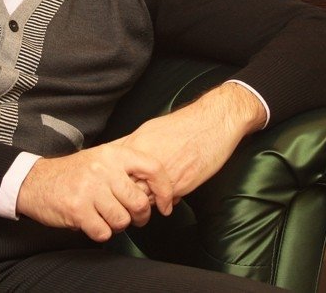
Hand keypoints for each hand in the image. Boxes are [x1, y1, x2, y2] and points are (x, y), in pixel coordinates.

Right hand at [16, 142, 173, 241]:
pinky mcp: (77, 209)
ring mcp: (90, 189)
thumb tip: (157, 189)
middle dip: (140, 216)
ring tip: (108, 217)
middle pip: (139, 201)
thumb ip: (127, 170)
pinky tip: (93, 222)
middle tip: (135, 217)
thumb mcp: (101, 158)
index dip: (165, 190)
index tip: (166, 204)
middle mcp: (103, 169)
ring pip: (122, 220)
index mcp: (113, 154)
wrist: (36, 181)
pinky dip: (101, 233)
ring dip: (118, 225)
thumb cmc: (73, 173)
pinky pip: (103, 232)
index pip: (153, 169)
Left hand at [117, 82, 265, 198]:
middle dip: (126, 196)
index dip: (113, 183)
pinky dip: (163, 202)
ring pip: (142, 198)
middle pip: (125, 188)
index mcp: (136, 146)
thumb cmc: (184, 124)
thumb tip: (120, 155)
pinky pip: (162, 201)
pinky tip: (167, 196)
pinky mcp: (178, 184)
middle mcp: (145, 161)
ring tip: (148, 199)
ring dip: (144, 202)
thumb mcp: (150, 129)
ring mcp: (161, 174)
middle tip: (128, 200)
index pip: (113, 172)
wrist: (212, 123)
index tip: (113, 188)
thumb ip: (133, 146)